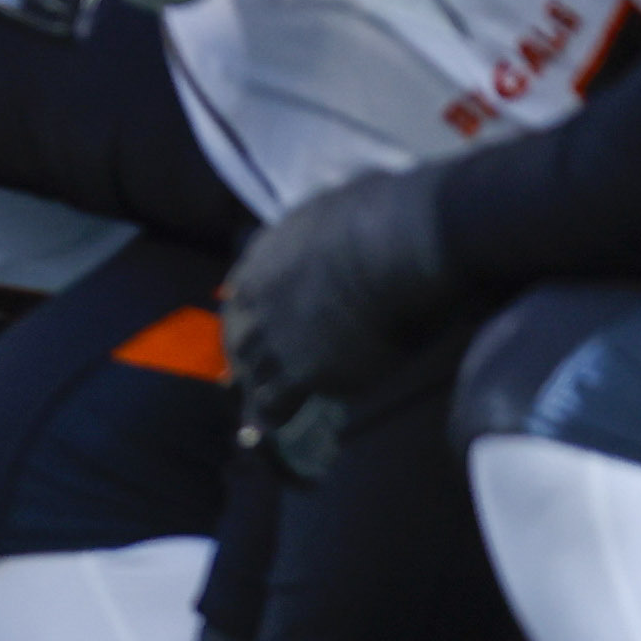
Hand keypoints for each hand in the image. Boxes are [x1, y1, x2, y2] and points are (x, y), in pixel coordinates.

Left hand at [217, 167, 467, 477]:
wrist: (402, 244)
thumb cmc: (393, 212)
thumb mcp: (346, 204)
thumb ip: (336, 226)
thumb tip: (354, 214)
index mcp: (265, 250)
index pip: (244, 290)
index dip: (250, 314)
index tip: (253, 328)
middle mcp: (257, 294)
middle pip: (239, 337)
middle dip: (243, 359)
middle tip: (248, 380)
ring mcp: (273, 336)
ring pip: (252, 375)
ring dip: (258, 394)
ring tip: (262, 417)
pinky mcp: (299, 371)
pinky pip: (275, 406)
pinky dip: (275, 423)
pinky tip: (275, 436)